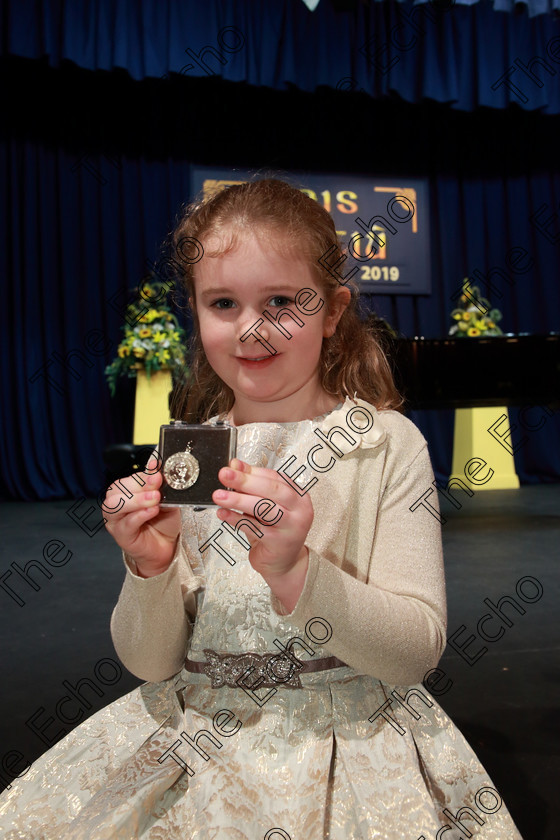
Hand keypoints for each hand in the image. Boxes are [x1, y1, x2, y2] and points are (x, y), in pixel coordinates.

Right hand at [103, 455, 180, 576]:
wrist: (165, 546)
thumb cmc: (162, 522)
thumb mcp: (166, 500)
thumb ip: (162, 488)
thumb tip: (161, 472)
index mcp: (127, 491)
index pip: (131, 477)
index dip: (144, 473)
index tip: (157, 468)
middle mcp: (117, 503)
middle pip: (118, 488)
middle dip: (140, 484)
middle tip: (157, 485)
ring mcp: (116, 520)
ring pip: (116, 505)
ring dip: (136, 499)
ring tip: (154, 499)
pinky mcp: (121, 535)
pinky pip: (126, 523)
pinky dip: (139, 515)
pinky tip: (151, 511)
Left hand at [212, 458, 312, 609]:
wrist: (284, 563)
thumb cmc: (274, 530)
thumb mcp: (265, 505)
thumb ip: (252, 485)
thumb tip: (235, 465)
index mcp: (298, 495)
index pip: (275, 477)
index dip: (252, 471)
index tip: (232, 466)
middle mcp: (300, 509)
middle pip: (272, 490)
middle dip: (245, 481)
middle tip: (224, 475)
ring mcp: (292, 527)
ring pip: (264, 508)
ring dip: (239, 500)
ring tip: (219, 496)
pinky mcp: (279, 543)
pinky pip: (255, 528)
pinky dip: (236, 519)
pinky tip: (223, 514)